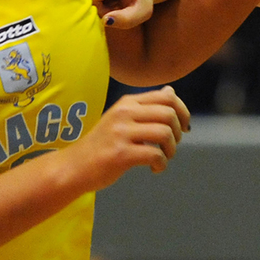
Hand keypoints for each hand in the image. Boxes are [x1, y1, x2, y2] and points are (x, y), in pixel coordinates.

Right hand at [65, 86, 190, 191]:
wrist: (75, 166)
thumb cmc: (102, 143)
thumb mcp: (121, 117)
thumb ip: (146, 106)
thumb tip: (171, 91)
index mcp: (127, 103)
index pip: (167, 97)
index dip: (183, 111)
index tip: (183, 126)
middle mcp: (124, 113)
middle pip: (169, 114)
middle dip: (178, 131)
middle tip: (172, 145)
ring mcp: (121, 133)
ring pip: (165, 133)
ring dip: (171, 149)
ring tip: (163, 157)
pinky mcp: (120, 154)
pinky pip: (155, 155)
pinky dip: (161, 164)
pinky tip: (155, 168)